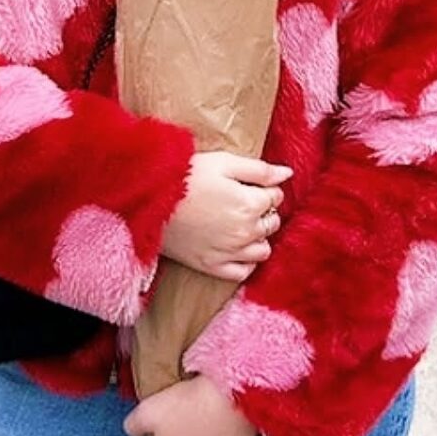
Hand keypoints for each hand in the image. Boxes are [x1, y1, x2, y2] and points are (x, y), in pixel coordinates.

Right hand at [160, 149, 291, 281]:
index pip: (276, 198)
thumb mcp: (223, 162)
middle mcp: (244, 233)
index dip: (266, 189)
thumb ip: (259, 169)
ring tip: (239, 224)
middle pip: (271, 224)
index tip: (249, 184)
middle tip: (241, 200)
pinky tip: (235, 248)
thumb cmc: (185, 176)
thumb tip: (288, 174)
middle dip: (263, 211)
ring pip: (262, 250)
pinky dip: (245, 262)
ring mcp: (229, 253)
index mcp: (250, 205)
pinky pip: (242, 272)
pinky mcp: (211, 266)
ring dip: (257, 237)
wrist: (149, 200)